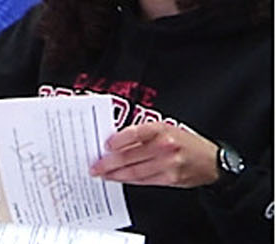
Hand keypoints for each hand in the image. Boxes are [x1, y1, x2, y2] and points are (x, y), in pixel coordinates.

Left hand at [90, 121, 221, 187]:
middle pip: (129, 156)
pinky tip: (120, 178)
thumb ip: (143, 134)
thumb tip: (114, 142)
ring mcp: (168, 164)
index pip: (134, 134)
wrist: (213, 161)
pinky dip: (129, 179)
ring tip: (103, 174)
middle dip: (108, 163)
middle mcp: (165, 146)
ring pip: (134, 171)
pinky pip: (144, 180)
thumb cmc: (185, 142)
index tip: (104, 146)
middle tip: (95, 166)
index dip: (116, 141)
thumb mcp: (167, 128)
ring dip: (115, 174)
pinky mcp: (170, 178)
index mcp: (162, 129)